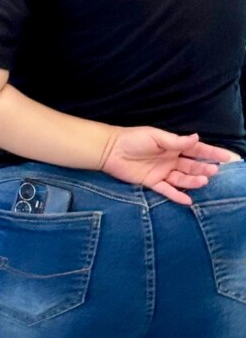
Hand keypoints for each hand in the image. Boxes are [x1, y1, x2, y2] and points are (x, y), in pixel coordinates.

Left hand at [100, 127, 229, 204]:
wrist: (110, 150)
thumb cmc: (132, 139)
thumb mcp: (156, 137)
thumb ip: (176, 141)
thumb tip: (196, 138)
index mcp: (173, 146)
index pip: (196, 150)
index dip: (211, 153)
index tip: (226, 157)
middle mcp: (170, 160)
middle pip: (192, 166)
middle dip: (204, 169)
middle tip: (214, 172)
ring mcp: (161, 172)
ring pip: (182, 179)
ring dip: (193, 181)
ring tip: (203, 182)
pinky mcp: (151, 182)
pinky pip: (166, 190)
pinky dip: (177, 195)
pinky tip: (188, 200)